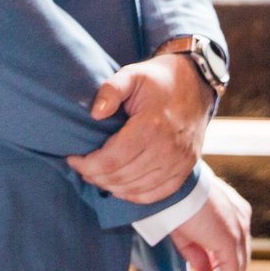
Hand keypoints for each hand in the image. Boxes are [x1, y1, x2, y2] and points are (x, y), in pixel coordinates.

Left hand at [64, 53, 209, 202]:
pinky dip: (135, 196)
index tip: (72, 159)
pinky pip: (158, 194)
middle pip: (122, 177)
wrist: (196, 84)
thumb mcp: (132, 75)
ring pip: (137, 189)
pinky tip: (120, 188)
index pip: (111, 160)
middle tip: (82, 168)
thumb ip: (111, 90)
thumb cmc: (158, 80)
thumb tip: (96, 114)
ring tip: (97, 177)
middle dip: (96, 176)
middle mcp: (168, 148)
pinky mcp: (186, 168)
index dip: (87, 164)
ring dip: (112, 187)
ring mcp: (180, 161)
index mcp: (151, 126)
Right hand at [170, 180, 252, 270]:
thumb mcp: (186, 229)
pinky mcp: (231, 241)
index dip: (214, 261)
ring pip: (237, 269)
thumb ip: (197, 252)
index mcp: (234, 210)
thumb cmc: (173, 199)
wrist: (171, 183)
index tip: (192, 268)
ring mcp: (240, 230)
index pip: (232, 244)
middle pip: (238, 258)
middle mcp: (242, 219)